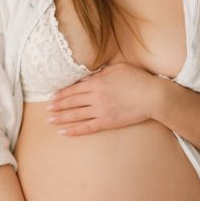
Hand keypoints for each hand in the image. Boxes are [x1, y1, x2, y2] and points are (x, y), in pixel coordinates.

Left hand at [47, 62, 163, 135]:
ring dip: (61, 117)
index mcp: (97, 82)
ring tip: (50, 120)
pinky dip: (74, 130)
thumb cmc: (139, 79)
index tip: (52, 97)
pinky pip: (87, 127)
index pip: (74, 89)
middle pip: (72, 102)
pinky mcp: (107, 122)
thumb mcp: (119, 68)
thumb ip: (101, 72)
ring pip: (76, 115)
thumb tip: (88, 77)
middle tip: (47, 109)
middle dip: (58, 106)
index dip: (62, 94)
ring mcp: (101, 110)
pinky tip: (64, 132)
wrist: (153, 96)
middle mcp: (95, 96)